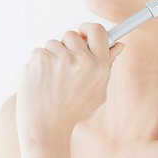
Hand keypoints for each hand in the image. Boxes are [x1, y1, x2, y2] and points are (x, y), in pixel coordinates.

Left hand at [15, 23, 123, 150]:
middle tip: (64, 64)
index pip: (98, 31)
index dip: (89, 28)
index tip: (83, 31)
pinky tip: (41, 81)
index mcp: (99, 66)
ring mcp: (59, 58)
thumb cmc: (73, 110)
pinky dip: (38, 63)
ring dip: (52, 55)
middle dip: (67, 45)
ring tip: (52, 79)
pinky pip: (39, 51)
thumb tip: (119, 45)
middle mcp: (81, 60)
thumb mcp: (98, 90)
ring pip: (53, 43)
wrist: (46, 128)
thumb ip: (108, 65)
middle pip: (72, 34)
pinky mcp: (40, 59)